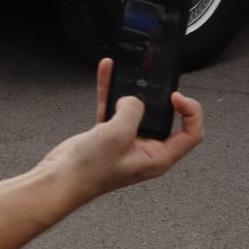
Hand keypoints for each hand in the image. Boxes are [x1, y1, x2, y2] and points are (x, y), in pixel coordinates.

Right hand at [40, 58, 204, 199]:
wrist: (58, 180)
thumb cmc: (89, 171)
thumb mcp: (118, 135)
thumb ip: (133, 111)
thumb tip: (132, 99)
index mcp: (158, 157)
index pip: (191, 134)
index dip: (191, 112)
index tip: (177, 96)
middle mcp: (145, 149)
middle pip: (165, 117)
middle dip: (160, 96)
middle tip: (154, 81)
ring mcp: (126, 140)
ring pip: (136, 108)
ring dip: (133, 88)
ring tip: (132, 69)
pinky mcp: (108, 133)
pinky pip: (114, 106)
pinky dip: (111, 89)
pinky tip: (107, 71)